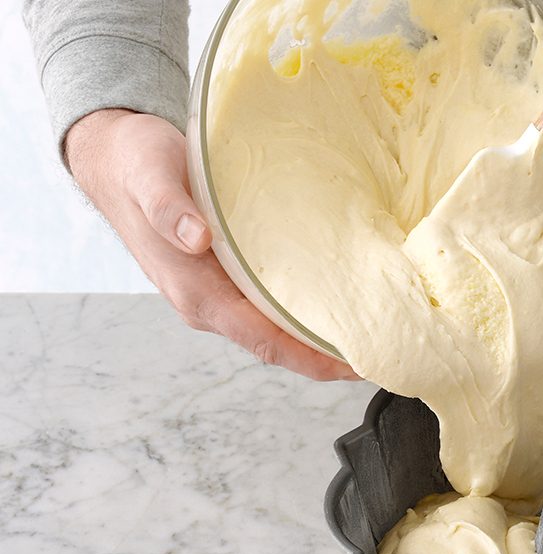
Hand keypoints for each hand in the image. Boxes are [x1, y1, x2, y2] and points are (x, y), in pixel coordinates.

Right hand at [65, 109, 357, 380]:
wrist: (115, 157)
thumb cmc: (134, 165)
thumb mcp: (149, 176)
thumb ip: (170, 208)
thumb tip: (197, 238)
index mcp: (196, 293)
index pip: (263, 342)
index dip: (311, 359)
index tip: (356, 365)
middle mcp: (210, 302)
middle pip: (280, 347)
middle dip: (329, 358)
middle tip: (385, 353)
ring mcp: (220, 294)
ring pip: (278, 330)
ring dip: (322, 338)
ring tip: (373, 333)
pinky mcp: (229, 277)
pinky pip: (274, 307)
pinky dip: (309, 312)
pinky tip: (341, 303)